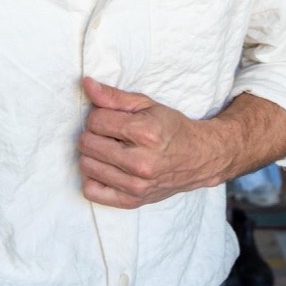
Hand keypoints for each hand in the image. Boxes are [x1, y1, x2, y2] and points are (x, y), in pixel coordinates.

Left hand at [78, 77, 226, 208]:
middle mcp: (140, 162)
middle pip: (87, 143)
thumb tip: (86, 84)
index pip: (95, 121)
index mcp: (146, 133)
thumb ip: (114, 96)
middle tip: (109, 133)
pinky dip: (93, 178)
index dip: (98, 115)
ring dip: (93, 154)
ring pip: (86, 165)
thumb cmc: (171, 128)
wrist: (199, 158)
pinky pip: (92, 191)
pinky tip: (105, 168)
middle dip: (94, 134)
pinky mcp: (132, 201)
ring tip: (109, 149)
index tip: (110, 118)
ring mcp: (136, 185)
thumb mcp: (147, 105)